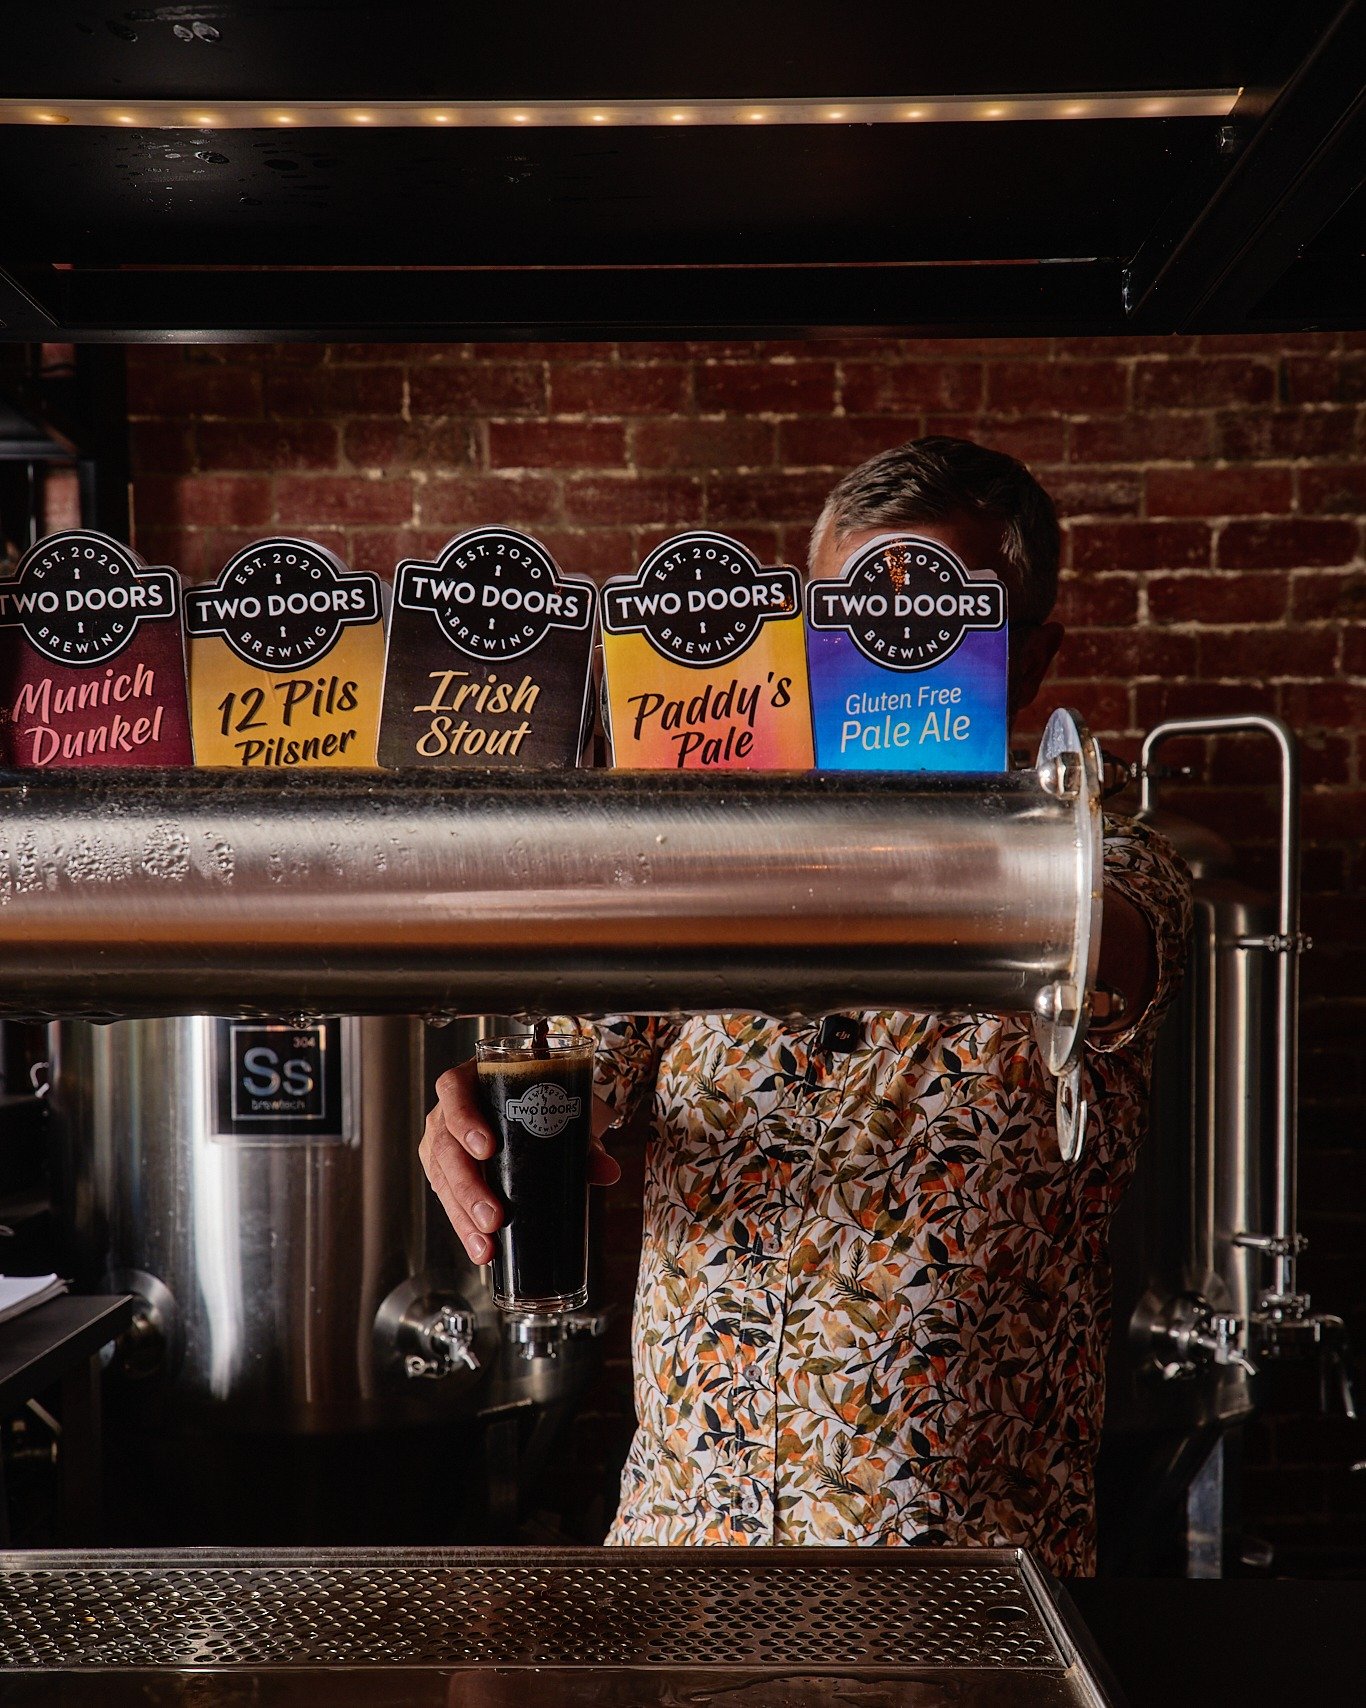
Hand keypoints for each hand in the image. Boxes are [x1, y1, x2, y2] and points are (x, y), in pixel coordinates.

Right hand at [419, 1059, 621, 1264]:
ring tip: (486, 1243)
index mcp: (472, 1081)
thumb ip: (584, 1142)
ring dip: (463, 1215)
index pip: (454, 1091)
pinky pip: (447, 1200)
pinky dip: (463, 1226)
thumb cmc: (542, 1106)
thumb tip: (608, 1172)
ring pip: (442, 1179)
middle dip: (468, 1187)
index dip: (464, 1118)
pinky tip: (480, 1248)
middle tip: (493, 1217)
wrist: (537, 1113)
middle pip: (445, 1146)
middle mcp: (448, 1111)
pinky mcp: (443, 1172)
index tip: (488, 1149)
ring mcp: (442, 1143)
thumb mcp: (560, 1114)